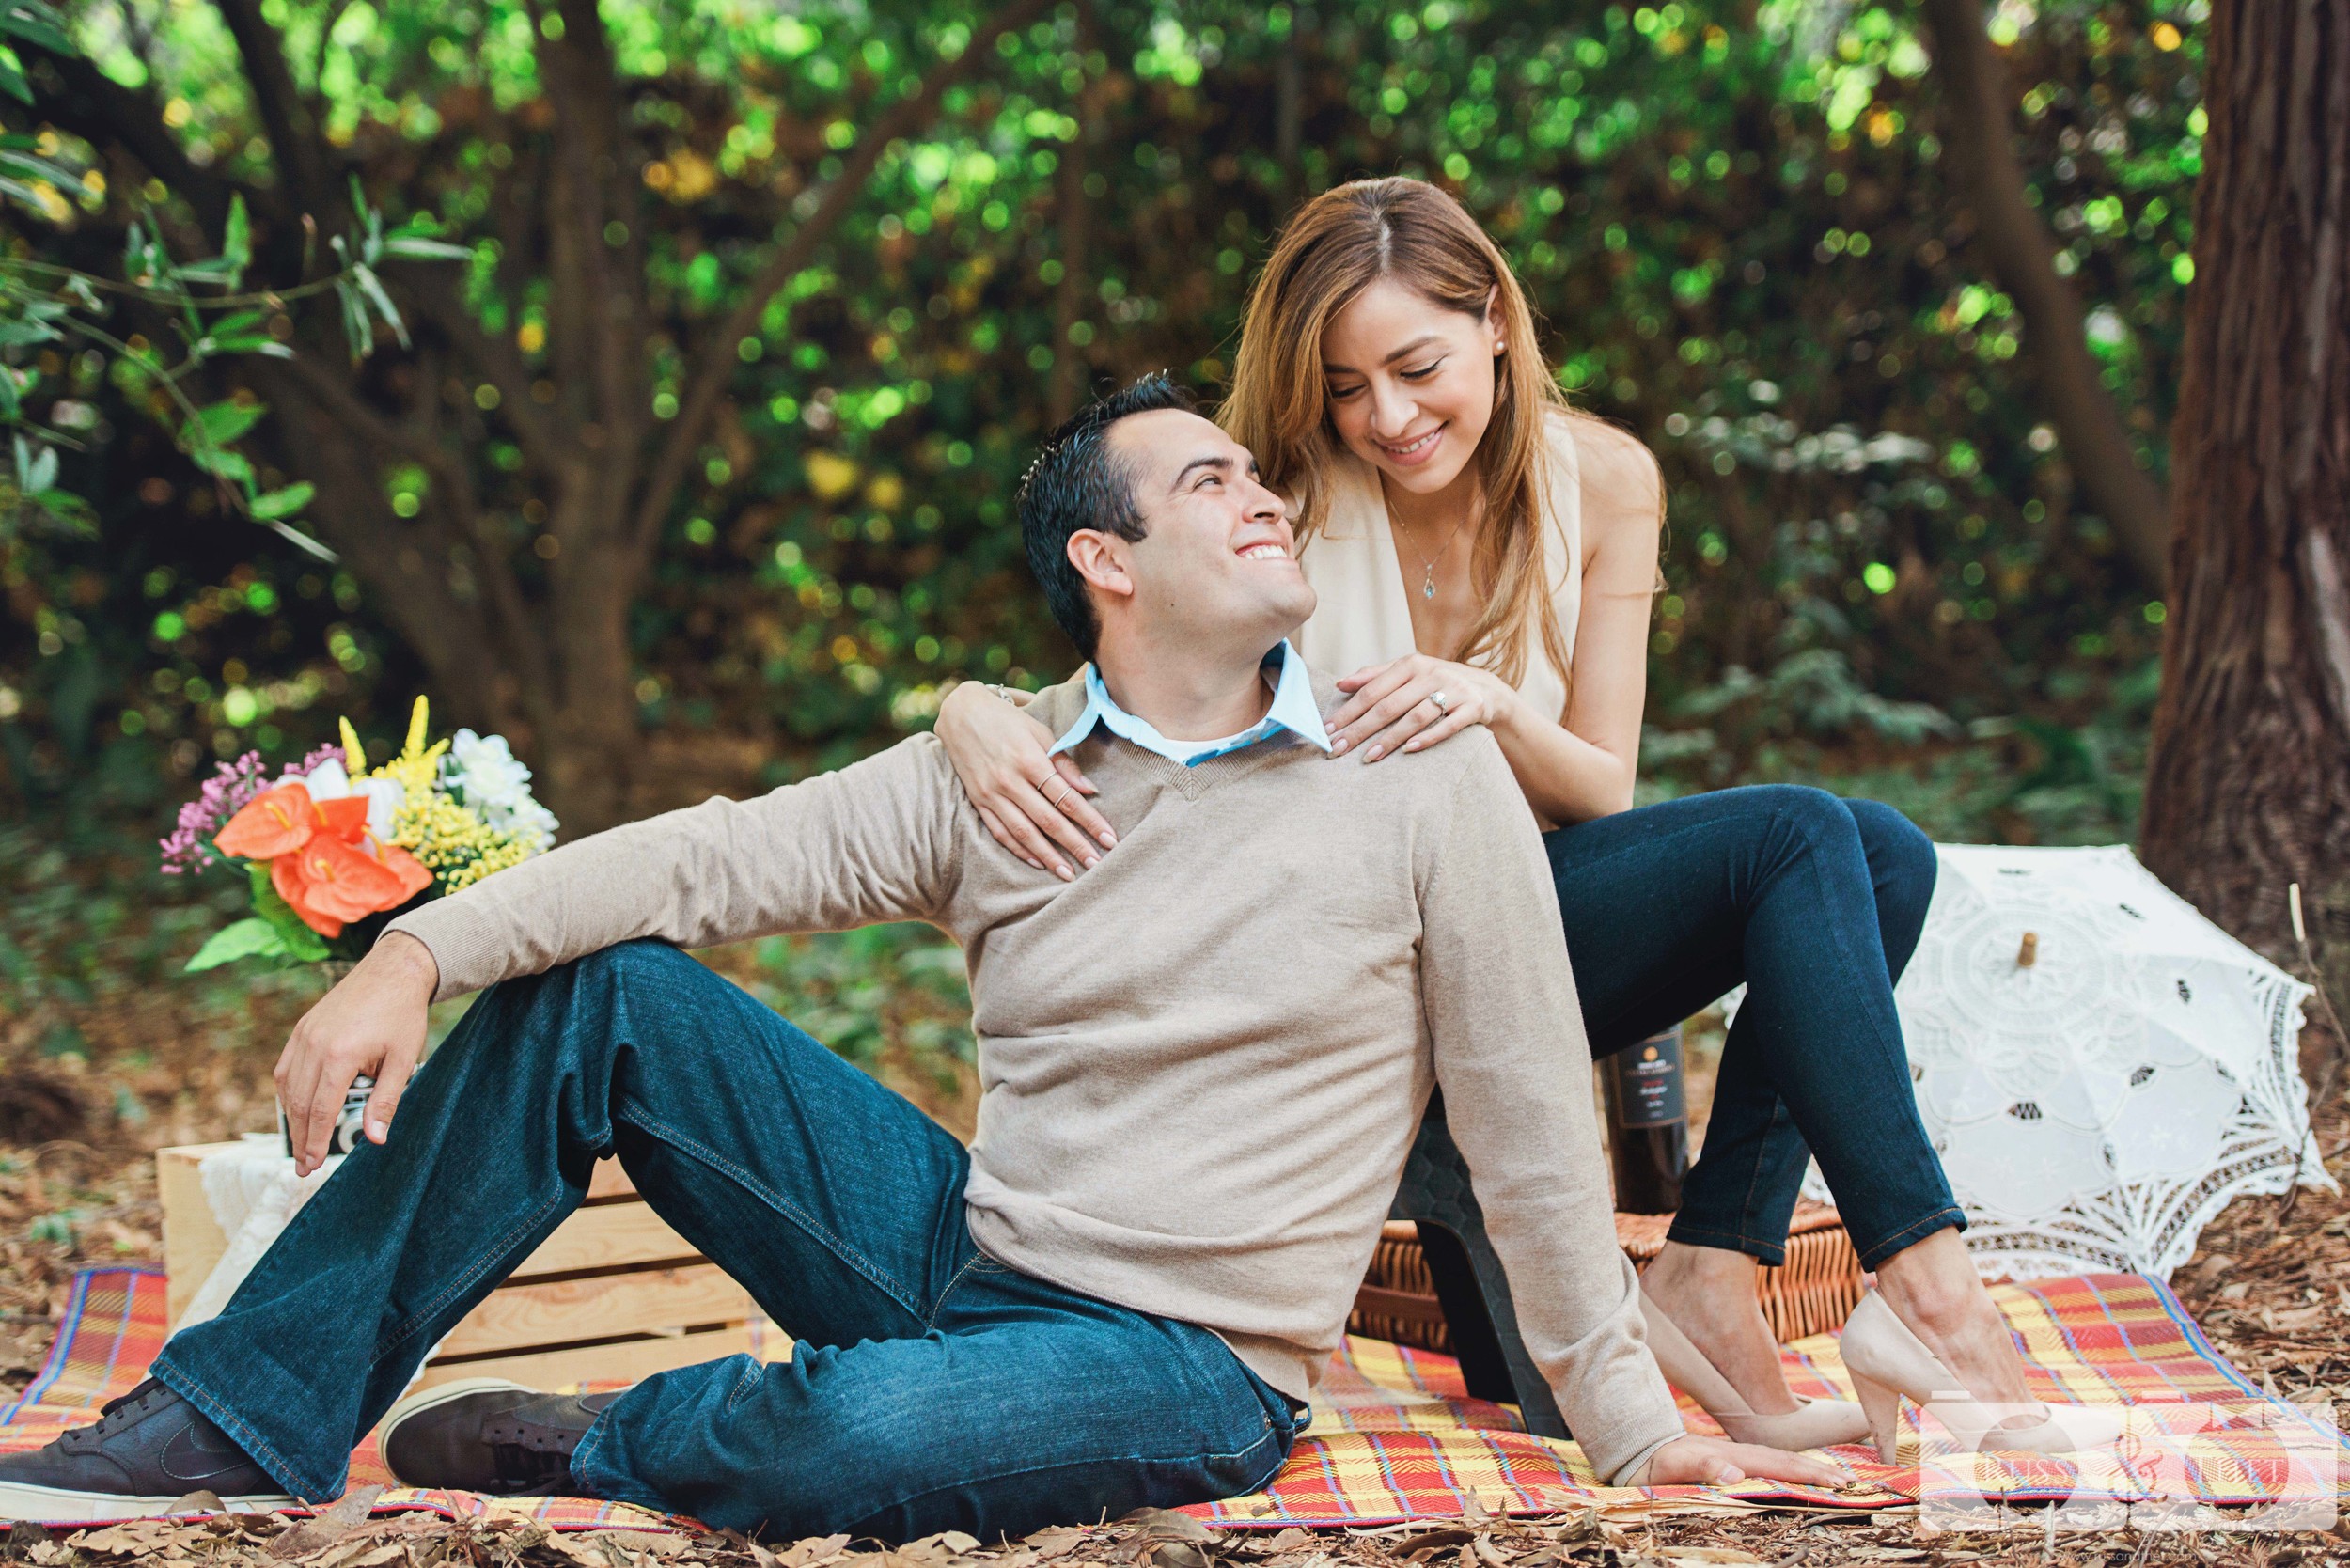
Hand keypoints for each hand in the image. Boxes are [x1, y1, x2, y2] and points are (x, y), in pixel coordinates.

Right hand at [274, 931, 438, 1176]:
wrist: (394, 970)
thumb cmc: (402, 1015)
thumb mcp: (403, 1059)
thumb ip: (386, 1101)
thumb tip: (376, 1139)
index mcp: (339, 1054)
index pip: (321, 1109)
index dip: (315, 1141)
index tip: (312, 1165)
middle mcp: (314, 1044)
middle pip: (298, 1103)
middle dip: (300, 1138)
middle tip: (303, 1166)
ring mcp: (304, 1034)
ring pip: (287, 1086)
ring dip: (291, 1118)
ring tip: (300, 1143)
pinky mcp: (302, 1028)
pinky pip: (286, 1067)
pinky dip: (288, 1092)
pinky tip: (296, 1108)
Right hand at [934, 680, 1116, 879]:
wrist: (960, 714)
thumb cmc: (1007, 721)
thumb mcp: (1039, 732)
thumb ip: (1063, 763)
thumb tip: (1090, 790)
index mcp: (1030, 760)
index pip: (1066, 798)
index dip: (1090, 820)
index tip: (1108, 838)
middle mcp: (1010, 780)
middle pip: (1048, 820)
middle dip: (1074, 844)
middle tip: (1096, 864)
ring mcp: (991, 793)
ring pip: (1024, 832)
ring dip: (1048, 856)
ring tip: (1068, 873)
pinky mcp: (978, 801)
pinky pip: (1000, 831)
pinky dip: (1019, 849)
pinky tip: (1037, 862)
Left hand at [1327, 654, 1513, 761]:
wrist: (1488, 688)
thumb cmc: (1437, 682)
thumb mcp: (1408, 673)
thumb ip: (1374, 676)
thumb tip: (1340, 684)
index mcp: (1410, 664)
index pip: (1372, 690)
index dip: (1348, 712)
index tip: (1327, 731)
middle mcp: (1431, 674)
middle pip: (1389, 705)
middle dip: (1360, 729)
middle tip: (1338, 750)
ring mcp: (1454, 690)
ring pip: (1416, 716)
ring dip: (1391, 738)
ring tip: (1368, 757)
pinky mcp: (1473, 707)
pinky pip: (1448, 725)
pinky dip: (1428, 738)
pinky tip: (1409, 751)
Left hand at [1631, 1434, 1853, 1489]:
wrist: (1637, 1447)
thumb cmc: (1656, 1462)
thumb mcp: (1674, 1467)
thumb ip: (1702, 1468)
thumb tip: (1734, 1472)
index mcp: (1734, 1455)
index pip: (1780, 1465)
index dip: (1810, 1474)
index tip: (1839, 1482)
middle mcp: (1739, 1452)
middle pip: (1786, 1460)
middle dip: (1818, 1470)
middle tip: (1849, 1482)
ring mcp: (1735, 1455)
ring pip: (1778, 1461)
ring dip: (1806, 1469)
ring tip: (1831, 1477)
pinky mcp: (1728, 1460)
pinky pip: (1765, 1465)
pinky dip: (1785, 1470)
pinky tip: (1791, 1476)